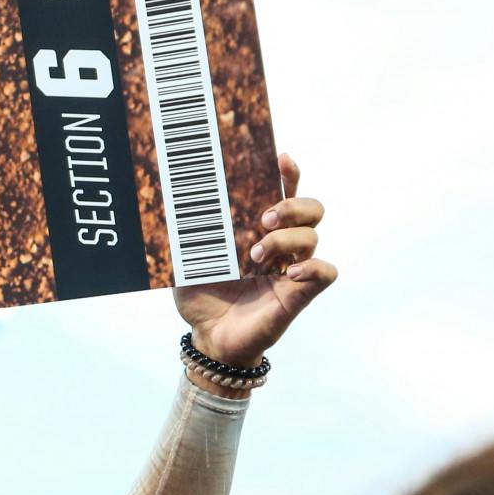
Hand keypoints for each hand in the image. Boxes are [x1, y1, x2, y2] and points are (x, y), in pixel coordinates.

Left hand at [174, 153, 336, 368]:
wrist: (207, 336)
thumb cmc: (201, 295)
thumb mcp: (186, 260)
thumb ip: (186, 233)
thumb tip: (167, 202)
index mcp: (257, 231)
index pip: (282, 194)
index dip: (288, 174)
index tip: (281, 158)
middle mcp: (281, 247)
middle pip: (310, 210)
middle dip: (292, 205)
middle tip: (265, 218)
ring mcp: (292, 269)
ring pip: (313, 236)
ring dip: (285, 240)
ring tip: (256, 255)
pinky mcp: (299, 295)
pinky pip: (326, 272)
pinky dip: (313, 268)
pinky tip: (288, 273)